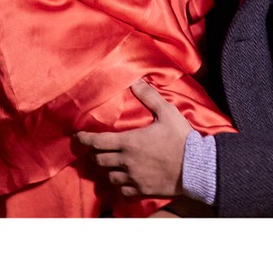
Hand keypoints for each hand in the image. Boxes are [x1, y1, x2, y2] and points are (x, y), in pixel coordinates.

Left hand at [75, 80, 190, 198]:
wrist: (195, 167)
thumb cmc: (181, 138)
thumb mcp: (167, 112)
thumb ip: (149, 96)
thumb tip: (136, 81)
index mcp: (130, 141)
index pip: (98, 142)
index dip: (84, 139)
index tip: (77, 136)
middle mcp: (127, 161)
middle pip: (99, 160)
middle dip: (94, 153)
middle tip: (95, 148)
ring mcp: (133, 178)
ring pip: (108, 176)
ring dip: (106, 169)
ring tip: (109, 163)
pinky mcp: (141, 191)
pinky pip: (122, 190)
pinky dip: (119, 184)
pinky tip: (123, 179)